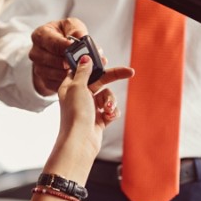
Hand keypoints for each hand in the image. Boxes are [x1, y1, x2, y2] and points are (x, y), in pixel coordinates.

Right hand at [29, 17, 87, 95]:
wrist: (59, 50)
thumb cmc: (65, 35)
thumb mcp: (71, 26)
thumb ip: (76, 30)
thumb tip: (80, 37)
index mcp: (40, 35)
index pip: (51, 42)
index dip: (63, 45)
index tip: (73, 47)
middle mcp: (36, 51)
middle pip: (50, 59)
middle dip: (66, 61)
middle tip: (78, 60)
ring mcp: (37, 66)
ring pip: (51, 73)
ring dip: (66, 72)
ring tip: (77, 68)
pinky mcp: (43, 79)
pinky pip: (52, 83)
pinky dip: (64, 81)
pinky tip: (72, 76)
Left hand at [45, 55, 132, 180]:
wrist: (80, 142)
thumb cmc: (76, 114)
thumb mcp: (77, 87)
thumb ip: (83, 71)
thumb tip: (85, 58)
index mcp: (71, 86)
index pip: (84, 70)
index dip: (95, 64)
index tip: (106, 59)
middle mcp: (80, 96)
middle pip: (100, 81)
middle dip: (114, 78)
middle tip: (129, 72)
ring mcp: (90, 108)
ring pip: (108, 96)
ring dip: (111, 101)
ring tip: (107, 109)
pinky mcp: (99, 119)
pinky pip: (111, 110)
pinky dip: (112, 112)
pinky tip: (108, 117)